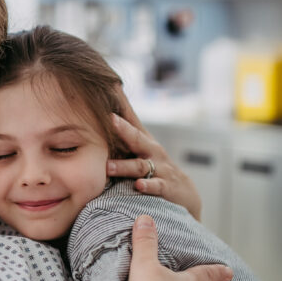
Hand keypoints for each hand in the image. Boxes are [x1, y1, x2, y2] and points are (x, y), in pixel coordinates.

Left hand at [108, 86, 202, 219]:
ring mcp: (159, 168)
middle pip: (137, 138)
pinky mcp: (165, 187)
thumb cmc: (153, 166)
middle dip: (124, 128)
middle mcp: (152, 151)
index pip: (131, 120)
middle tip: (110, 119)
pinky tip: (138, 185)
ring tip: (108, 167)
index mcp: (143, 141)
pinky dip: (147, 185)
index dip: (122, 105)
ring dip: (124, 166)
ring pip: (140, 165)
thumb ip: (121, 136)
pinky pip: (156, 186)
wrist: (183, 191)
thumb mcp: (139, 150)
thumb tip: (98, 118)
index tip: (110, 88)